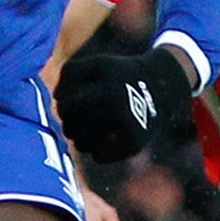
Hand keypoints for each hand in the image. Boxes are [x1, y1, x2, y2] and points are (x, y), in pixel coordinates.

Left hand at [54, 47, 191, 163]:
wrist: (161, 86)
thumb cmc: (118, 75)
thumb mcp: (96, 63)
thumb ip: (70, 73)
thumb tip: (58, 98)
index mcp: (105, 87)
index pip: (65, 108)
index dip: (63, 107)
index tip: (71, 104)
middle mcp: (117, 108)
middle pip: (71, 129)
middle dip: (70, 124)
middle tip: (79, 119)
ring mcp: (126, 128)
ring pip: (82, 145)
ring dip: (81, 139)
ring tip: (91, 128)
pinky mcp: (134, 144)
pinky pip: (99, 157)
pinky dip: (97, 151)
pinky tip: (105, 138)